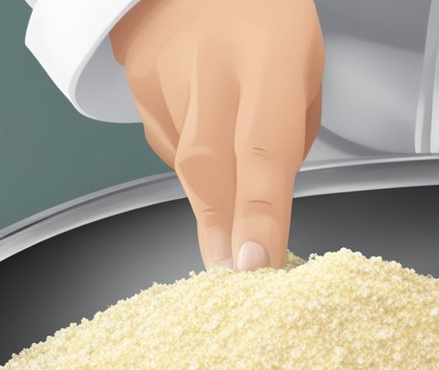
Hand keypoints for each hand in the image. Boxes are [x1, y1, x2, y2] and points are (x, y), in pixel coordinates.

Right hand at [110, 0, 323, 269]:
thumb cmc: (266, 13)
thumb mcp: (303, 64)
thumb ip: (290, 132)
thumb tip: (265, 205)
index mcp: (269, 56)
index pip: (264, 150)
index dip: (260, 214)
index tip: (258, 262)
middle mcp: (211, 66)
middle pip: (210, 169)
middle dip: (221, 231)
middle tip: (231, 274)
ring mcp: (165, 73)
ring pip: (187, 162)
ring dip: (212, 182)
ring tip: (230, 137)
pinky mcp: (135, 80)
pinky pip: (167, 141)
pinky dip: (189, 148)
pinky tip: (203, 115)